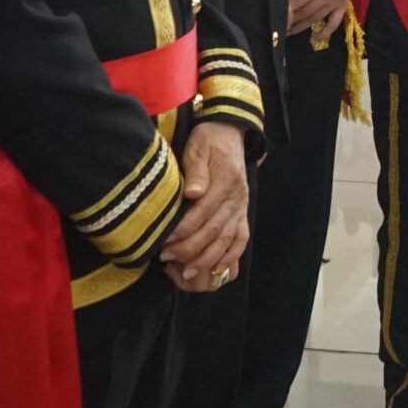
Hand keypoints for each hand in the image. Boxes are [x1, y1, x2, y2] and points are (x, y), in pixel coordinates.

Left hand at [160, 121, 250, 291]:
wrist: (229, 134)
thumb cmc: (208, 141)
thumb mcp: (198, 148)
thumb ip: (196, 170)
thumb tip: (193, 193)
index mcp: (225, 182)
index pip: (203, 213)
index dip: (183, 231)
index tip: (164, 242)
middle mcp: (237, 199)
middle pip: (215, 232)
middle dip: (190, 250)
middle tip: (167, 258)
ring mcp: (241, 209)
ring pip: (228, 243)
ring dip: (207, 261)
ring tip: (186, 273)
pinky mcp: (242, 216)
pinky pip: (240, 243)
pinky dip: (229, 261)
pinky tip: (214, 273)